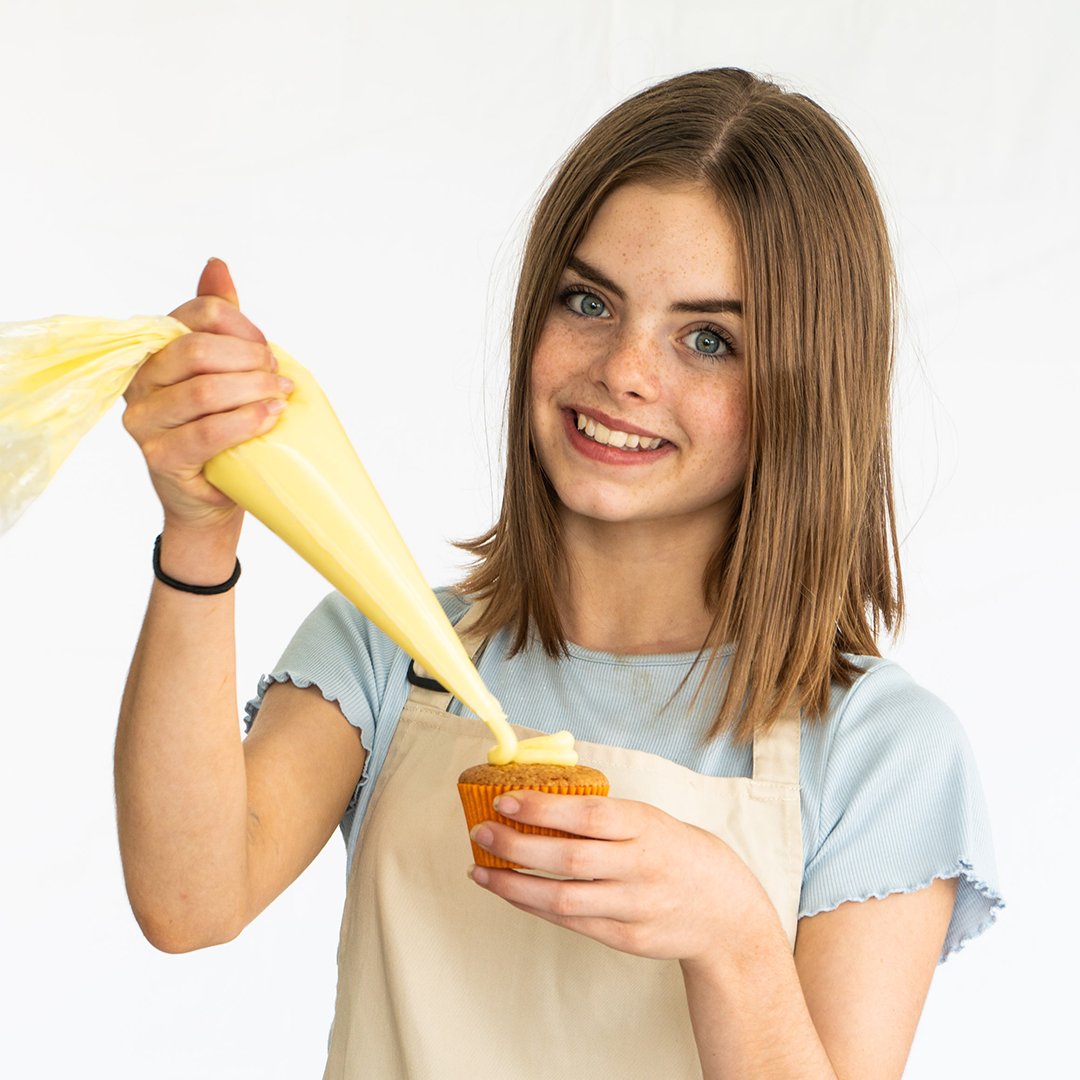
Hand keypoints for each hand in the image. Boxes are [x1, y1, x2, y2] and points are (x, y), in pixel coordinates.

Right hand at [123, 258, 290, 534]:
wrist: (213, 495)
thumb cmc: (221, 427)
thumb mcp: (224, 370)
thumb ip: (219, 320)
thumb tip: (217, 264)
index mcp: (154, 349)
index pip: (196, 315)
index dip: (241, 325)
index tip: (268, 347)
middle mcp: (140, 380)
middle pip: (197, 350)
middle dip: (249, 358)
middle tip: (279, 376)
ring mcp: (144, 419)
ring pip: (203, 391)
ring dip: (254, 390)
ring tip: (282, 397)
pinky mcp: (160, 456)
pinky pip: (207, 432)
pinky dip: (246, 421)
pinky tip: (271, 417)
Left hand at [467, 790, 777, 965]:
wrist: (726, 912)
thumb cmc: (677, 853)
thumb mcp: (651, 820)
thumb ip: (604, 816)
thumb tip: (539, 798)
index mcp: (646, 826)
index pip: (588, 815)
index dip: (543, 808)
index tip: (504, 801)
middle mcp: (641, 867)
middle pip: (569, 858)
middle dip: (517, 846)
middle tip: (481, 832)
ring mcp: (635, 907)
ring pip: (564, 900)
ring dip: (515, 885)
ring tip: (481, 870)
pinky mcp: (627, 938)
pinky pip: (572, 923)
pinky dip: (537, 908)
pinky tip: (512, 893)